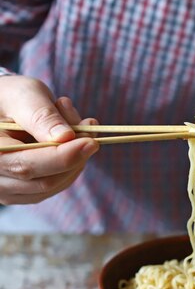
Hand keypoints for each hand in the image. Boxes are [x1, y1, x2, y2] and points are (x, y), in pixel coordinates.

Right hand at [0, 75, 98, 204]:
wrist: (2, 108)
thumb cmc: (8, 98)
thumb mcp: (23, 95)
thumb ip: (42, 115)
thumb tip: (66, 137)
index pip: (26, 166)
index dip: (63, 157)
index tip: (91, 142)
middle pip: (44, 181)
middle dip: (75, 155)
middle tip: (88, 125)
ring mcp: (7, 191)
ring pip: (55, 185)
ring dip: (76, 157)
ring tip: (73, 123)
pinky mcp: (24, 193)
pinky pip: (57, 185)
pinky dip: (72, 163)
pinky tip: (69, 140)